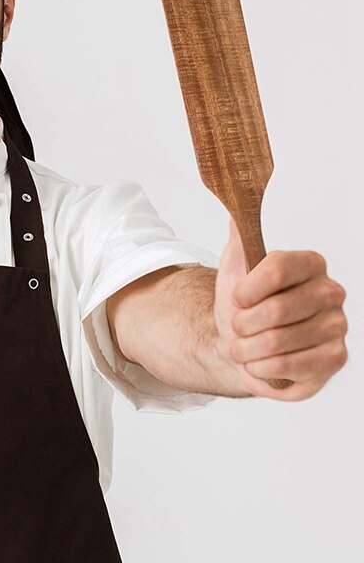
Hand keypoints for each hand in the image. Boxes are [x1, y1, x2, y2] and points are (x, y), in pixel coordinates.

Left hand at [213, 218, 347, 400]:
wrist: (242, 343)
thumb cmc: (242, 305)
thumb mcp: (235, 265)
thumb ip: (240, 236)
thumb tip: (237, 203)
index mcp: (308, 263)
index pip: (277, 269)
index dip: (247, 289)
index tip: (235, 298)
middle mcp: (330, 292)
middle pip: (276, 310)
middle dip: (243, 324)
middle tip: (237, 327)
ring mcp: (337, 326)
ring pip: (278, 341)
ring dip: (247, 349)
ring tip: (242, 346)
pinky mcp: (335, 358)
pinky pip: (290, 366)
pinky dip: (262, 367)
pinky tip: (259, 362)